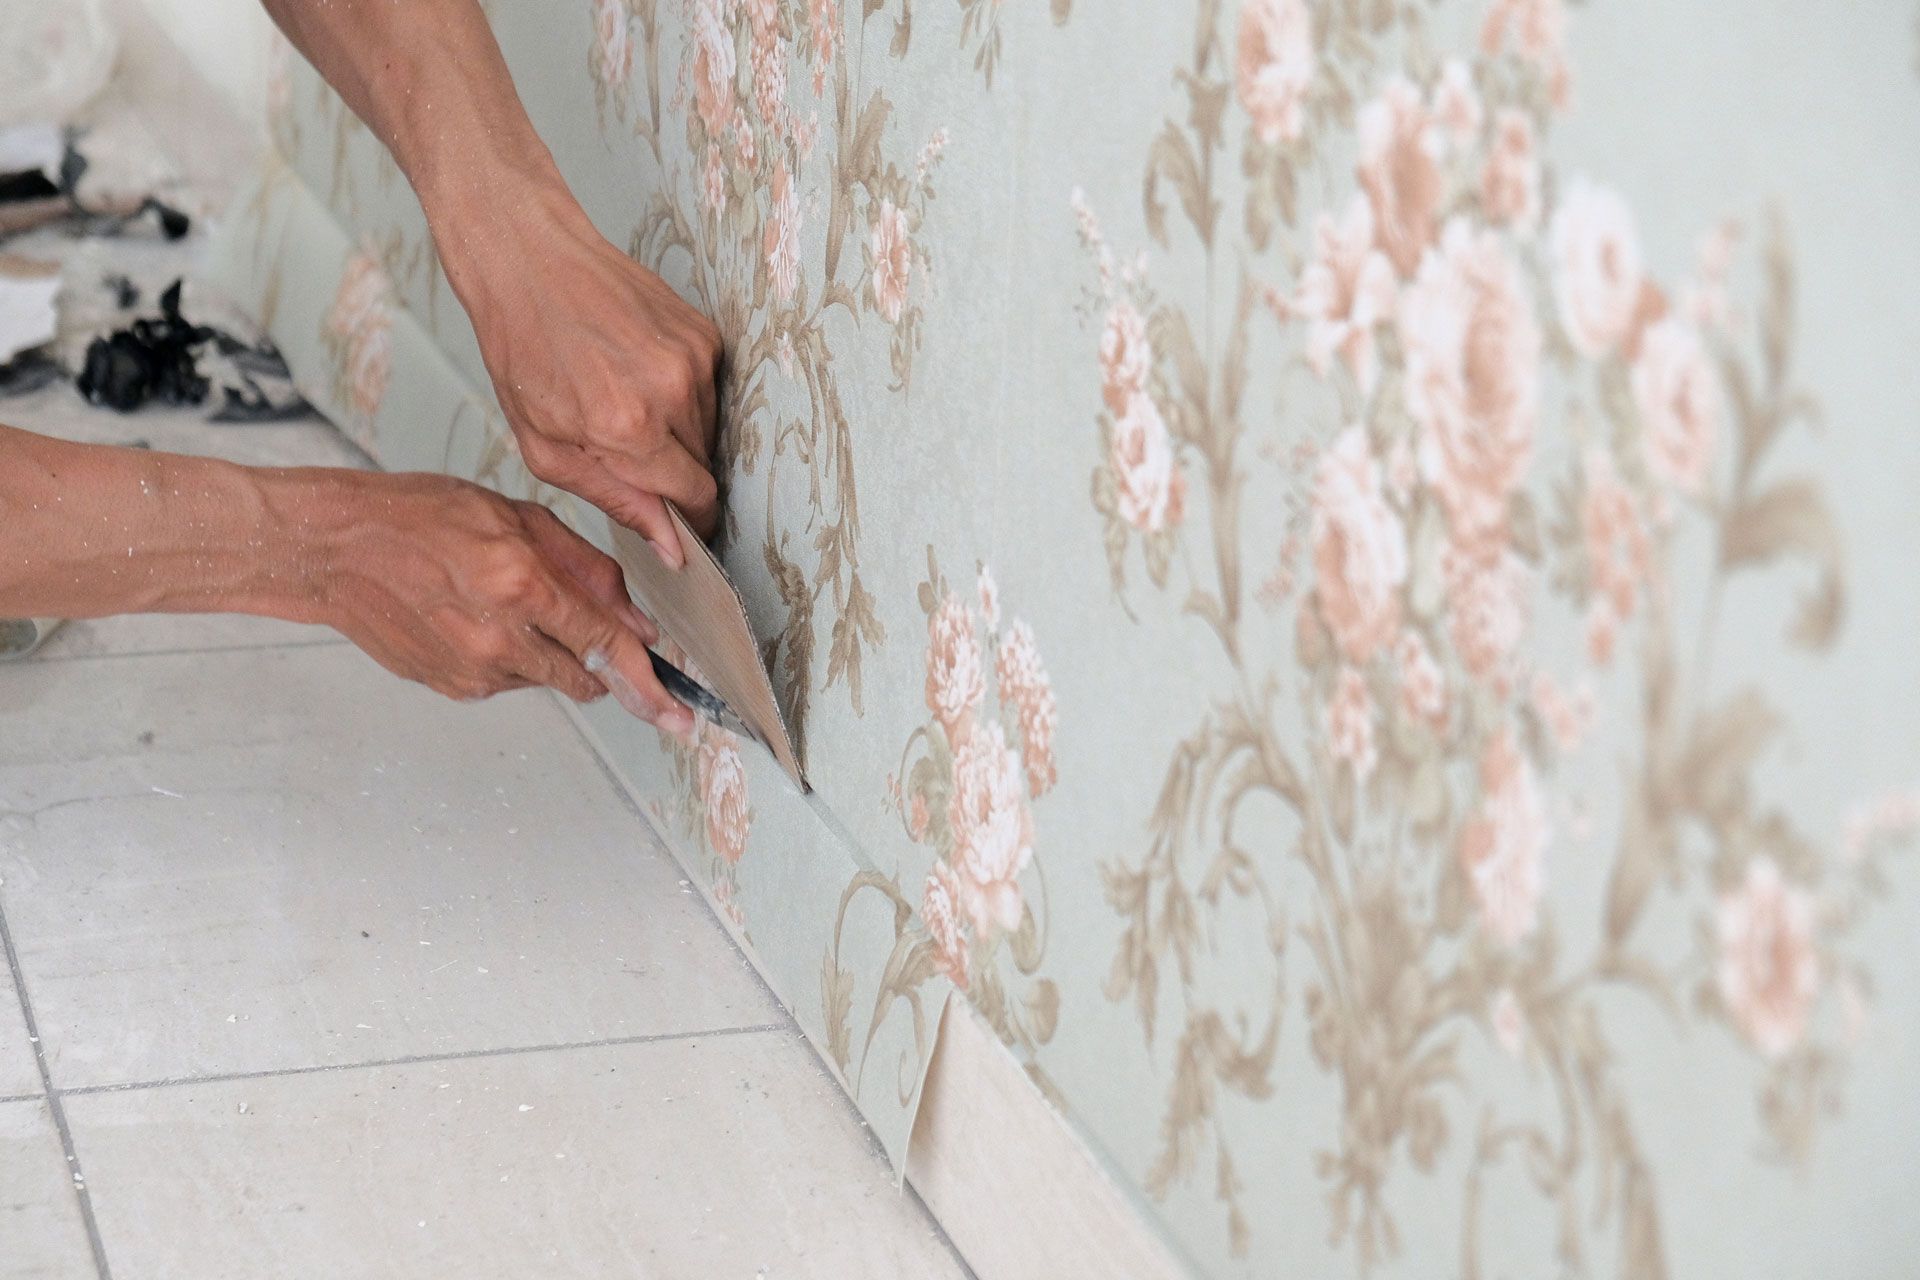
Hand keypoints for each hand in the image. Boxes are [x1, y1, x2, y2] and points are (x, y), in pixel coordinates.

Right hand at [303, 469, 695, 733]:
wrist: (336, 550)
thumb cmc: (421, 517)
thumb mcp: (518, 517)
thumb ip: (587, 570)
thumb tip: (638, 619)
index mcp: (522, 585)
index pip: (607, 646)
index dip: (650, 683)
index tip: (680, 717)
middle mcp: (500, 637)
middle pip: (586, 677)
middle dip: (607, 668)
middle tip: (607, 648)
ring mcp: (474, 669)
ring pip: (550, 678)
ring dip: (553, 652)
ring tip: (508, 603)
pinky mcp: (453, 687)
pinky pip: (510, 681)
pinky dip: (515, 657)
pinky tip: (480, 619)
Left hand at [442, 188, 721, 564]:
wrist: (529, 262)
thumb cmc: (524, 352)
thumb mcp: (545, 448)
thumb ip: (616, 500)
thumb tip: (670, 543)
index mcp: (628, 429)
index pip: (696, 499)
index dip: (687, 519)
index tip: (676, 524)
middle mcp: (673, 393)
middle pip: (705, 467)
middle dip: (673, 473)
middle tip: (625, 450)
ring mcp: (694, 359)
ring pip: (709, 430)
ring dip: (677, 433)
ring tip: (624, 401)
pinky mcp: (704, 334)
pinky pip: (710, 391)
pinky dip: (681, 394)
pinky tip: (637, 371)